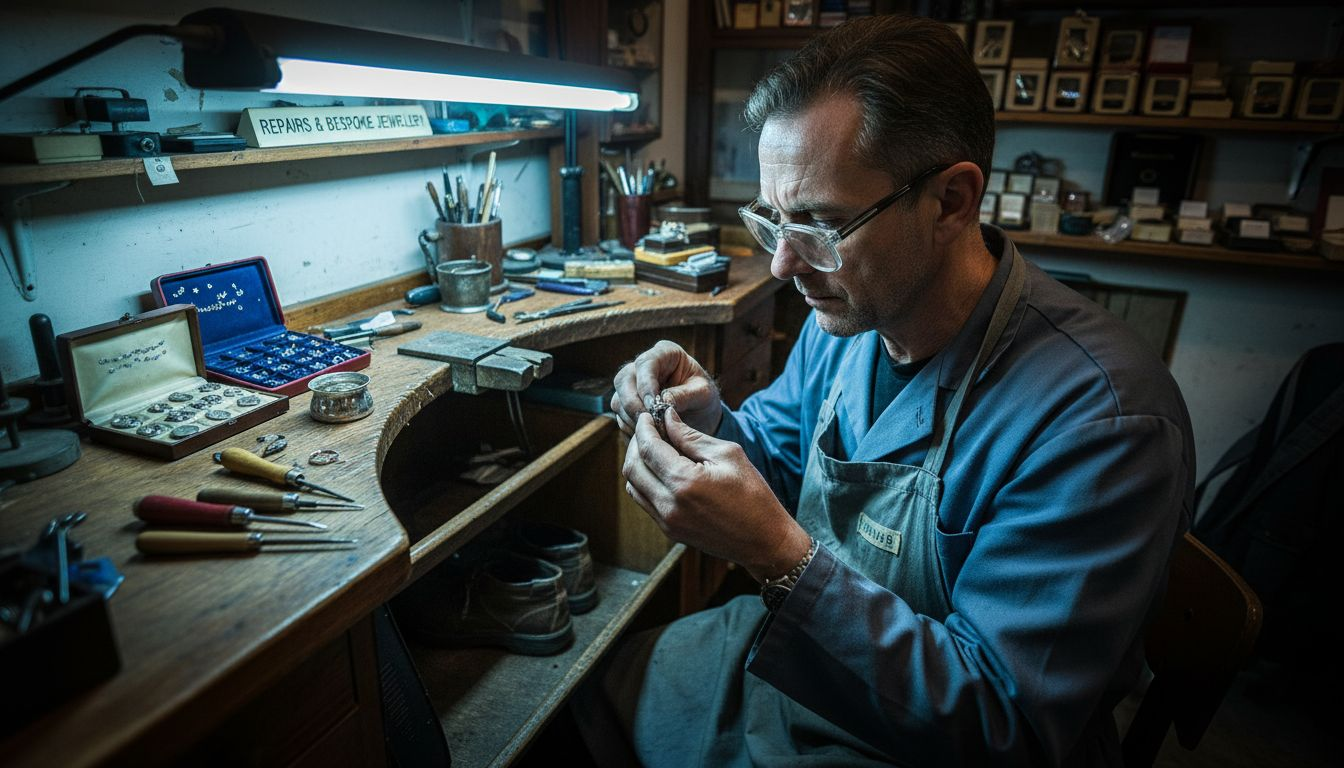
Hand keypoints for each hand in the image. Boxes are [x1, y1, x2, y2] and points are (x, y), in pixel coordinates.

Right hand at [611, 340, 721, 435]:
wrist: (700, 414)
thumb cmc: (703, 397)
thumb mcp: (703, 394)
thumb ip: (685, 395)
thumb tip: (664, 401)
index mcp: (665, 353)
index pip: (645, 363)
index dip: (645, 384)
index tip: (652, 405)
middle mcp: (643, 366)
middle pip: (623, 380)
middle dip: (633, 404)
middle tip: (648, 423)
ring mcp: (632, 385)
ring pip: (618, 400)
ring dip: (632, 419)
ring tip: (654, 433)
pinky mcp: (627, 404)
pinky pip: (620, 417)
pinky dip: (632, 429)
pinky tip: (649, 437)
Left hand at [623, 408, 811, 581]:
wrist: (764, 540)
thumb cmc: (753, 494)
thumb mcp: (728, 455)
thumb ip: (691, 436)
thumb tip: (667, 418)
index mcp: (685, 482)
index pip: (648, 448)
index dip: (643, 428)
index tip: (647, 415)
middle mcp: (669, 505)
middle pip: (632, 467)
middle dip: (636, 444)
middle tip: (648, 429)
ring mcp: (667, 521)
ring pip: (633, 485)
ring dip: (638, 463)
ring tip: (653, 448)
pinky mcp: (669, 530)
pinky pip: (644, 501)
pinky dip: (644, 482)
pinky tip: (660, 470)